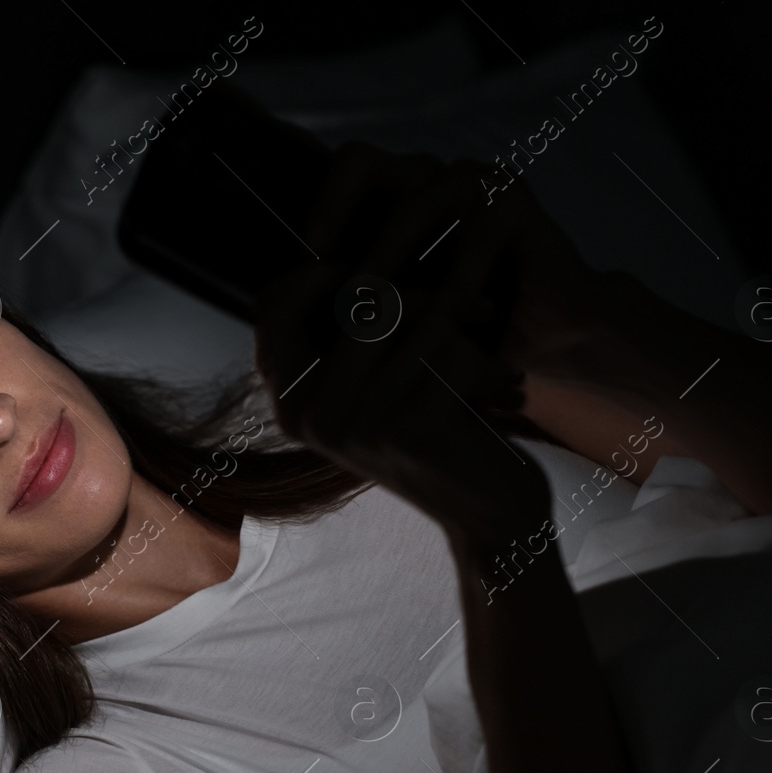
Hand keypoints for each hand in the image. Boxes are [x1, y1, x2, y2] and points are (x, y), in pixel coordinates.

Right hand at [251, 252, 550, 544]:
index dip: (316, 272)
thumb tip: (329, 253)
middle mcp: (308, 417)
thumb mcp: (380, 392)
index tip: (366, 267)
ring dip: (451, 315)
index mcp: (290, 407)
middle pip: (344, 302)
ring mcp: (353, 423)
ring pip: (400, 315)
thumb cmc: (443, 438)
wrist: (490, 519)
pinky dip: (477, 351)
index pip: (271, 306)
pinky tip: (501, 382)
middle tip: (449, 298)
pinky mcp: (403, 426)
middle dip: (402, 286)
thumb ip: (345, 340)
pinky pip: (440, 343)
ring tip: (481, 332)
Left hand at [300, 141, 639, 396]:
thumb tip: (268, 305)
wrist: (543, 341)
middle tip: (321, 268)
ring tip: (374, 307)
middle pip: (362, 159)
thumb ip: (342, 301)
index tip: (301, 262)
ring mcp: (476, 181)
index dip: (318, 210)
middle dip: (335, 214)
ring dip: (391, 256)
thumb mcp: (391, 319)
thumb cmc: (460, 334)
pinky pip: (477, 233)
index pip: (343, 171)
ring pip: (417, 198)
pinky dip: (459, 279)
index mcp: (400, 193)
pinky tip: (445, 318)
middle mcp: (432, 175)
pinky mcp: (516, 200)